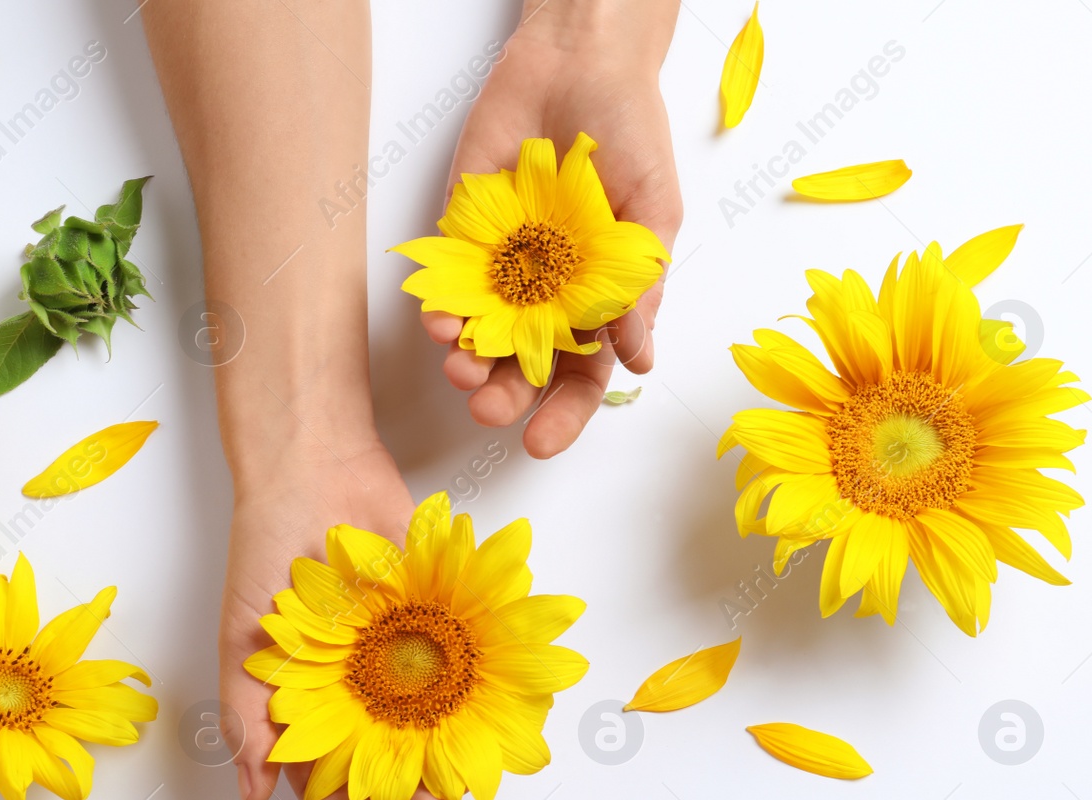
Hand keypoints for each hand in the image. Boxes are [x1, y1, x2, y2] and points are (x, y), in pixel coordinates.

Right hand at [219, 438, 460, 799]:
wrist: (316, 469)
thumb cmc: (266, 552)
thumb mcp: (244, 641)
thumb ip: (247, 718)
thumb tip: (253, 795)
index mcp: (305, 708)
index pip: (326, 784)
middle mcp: (356, 693)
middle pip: (388, 765)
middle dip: (413, 798)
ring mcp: (400, 661)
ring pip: (432, 728)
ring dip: (452, 760)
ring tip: (472, 781)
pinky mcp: (438, 625)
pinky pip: (465, 670)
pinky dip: (483, 698)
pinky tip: (501, 722)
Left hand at [422, 3, 681, 458]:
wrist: (577, 64)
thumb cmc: (630, 135)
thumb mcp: (653, 214)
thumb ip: (641, 287)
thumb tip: (639, 359)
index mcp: (598, 304)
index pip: (581, 378)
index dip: (563, 415)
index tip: (541, 442)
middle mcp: (546, 298)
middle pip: (520, 370)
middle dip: (501, 397)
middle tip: (487, 410)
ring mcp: (501, 271)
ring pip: (477, 338)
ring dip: (464, 362)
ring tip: (457, 367)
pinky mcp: (461, 239)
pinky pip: (444, 287)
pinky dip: (439, 310)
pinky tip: (439, 321)